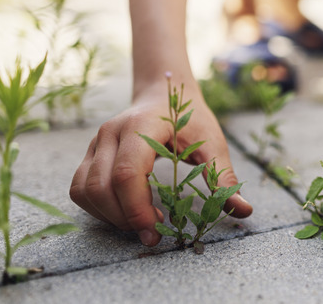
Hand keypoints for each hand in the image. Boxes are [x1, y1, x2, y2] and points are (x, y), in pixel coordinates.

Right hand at [69, 79, 251, 245]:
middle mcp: (111, 133)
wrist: (164, 90)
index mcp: (141, 126)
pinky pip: (80, 188)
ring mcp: (96, 142)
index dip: (137, 209)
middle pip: (101, 187)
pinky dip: (97, 208)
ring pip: (85, 190)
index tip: (156, 232)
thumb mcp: (212, 142)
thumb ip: (224, 176)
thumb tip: (243, 210)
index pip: (128, 174)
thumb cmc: (189, 116)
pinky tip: (125, 211)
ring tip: (140, 220)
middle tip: (152, 232)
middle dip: (124, 218)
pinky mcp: (90, 153)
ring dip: (109, 215)